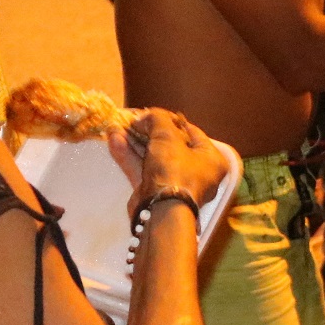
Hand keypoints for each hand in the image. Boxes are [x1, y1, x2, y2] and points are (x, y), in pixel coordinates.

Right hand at [110, 109, 230, 224]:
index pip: (191, 132)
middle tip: (130, 120)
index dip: (170, 120)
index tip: (151, 112)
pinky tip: (114, 141)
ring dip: (134, 142)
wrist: (161, 211)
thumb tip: (144, 116)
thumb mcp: (168, 136)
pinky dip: (130, 156)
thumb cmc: (175, 169)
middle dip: (147, 132)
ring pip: (153, 158)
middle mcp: (196, 172)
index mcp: (210, 158)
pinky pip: (143, 170)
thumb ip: (157, 119)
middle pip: (170, 145)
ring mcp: (174, 184)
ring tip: (117, 127)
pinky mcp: (155, 193)